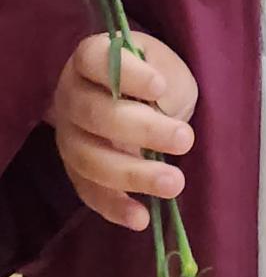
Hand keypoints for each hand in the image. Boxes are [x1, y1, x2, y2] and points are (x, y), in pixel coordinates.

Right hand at [48, 31, 198, 231]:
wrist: (140, 101)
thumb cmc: (154, 78)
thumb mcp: (167, 67)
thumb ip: (166, 82)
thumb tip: (163, 108)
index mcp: (89, 58)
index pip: (96, 60)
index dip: (127, 75)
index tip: (160, 87)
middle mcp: (70, 96)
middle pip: (96, 114)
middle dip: (144, 130)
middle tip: (186, 140)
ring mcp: (68, 136)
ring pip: (91, 158)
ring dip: (134, 174)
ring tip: (174, 183)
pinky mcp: (75, 171)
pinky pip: (89, 192)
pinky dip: (115, 207)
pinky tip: (141, 218)